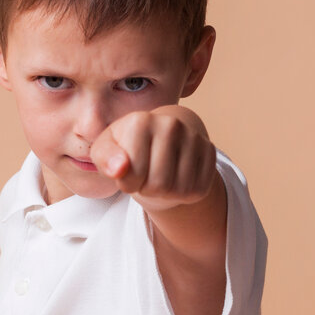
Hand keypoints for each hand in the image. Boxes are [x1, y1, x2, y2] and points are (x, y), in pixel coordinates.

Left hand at [90, 105, 217, 210]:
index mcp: (140, 121)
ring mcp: (193, 136)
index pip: (132, 174)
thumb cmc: (127, 148)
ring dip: (166, 193)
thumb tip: (120, 169)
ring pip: (180, 190)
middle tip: (144, 176)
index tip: (126, 172)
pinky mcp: (210, 150)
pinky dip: (184, 193)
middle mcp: (171, 124)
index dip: (126, 183)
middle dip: (147, 188)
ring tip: (158, 176)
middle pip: (159, 184)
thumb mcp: (105, 152)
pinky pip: (197, 189)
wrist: (160, 137)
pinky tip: (176, 177)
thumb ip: (104, 159)